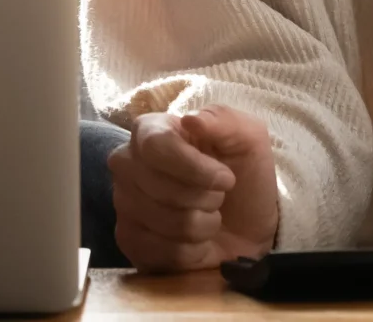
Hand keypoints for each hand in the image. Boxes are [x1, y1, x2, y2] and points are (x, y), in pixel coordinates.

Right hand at [107, 107, 278, 272]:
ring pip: (165, 222)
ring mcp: (124, 203)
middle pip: (161, 187)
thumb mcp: (248, 139)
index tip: (227, 179)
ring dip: (203, 225)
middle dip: (205, 198)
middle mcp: (127, 163)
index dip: (195, 168)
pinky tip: (197, 240)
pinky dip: (193, 250)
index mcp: (151, 130)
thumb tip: (190, 120)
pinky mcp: (128, 240)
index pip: (156, 146)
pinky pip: (162, 251)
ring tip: (208, 216)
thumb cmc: (243, 175)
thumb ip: (225, 120)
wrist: (246, 226)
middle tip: (218, 197)